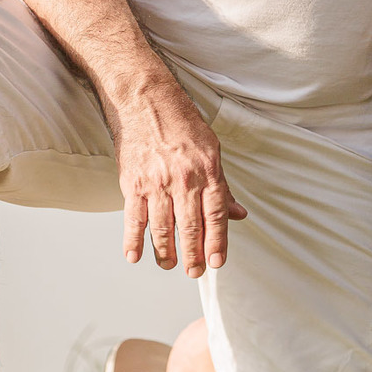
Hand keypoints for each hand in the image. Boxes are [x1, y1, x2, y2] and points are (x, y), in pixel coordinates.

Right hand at [109, 74, 246, 278]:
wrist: (145, 99)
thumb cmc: (181, 123)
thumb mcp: (211, 149)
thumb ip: (222, 185)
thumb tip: (239, 214)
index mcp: (207, 169)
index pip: (216, 214)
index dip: (217, 241)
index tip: (216, 262)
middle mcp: (183, 178)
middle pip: (190, 226)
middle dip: (193, 254)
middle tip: (194, 272)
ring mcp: (157, 182)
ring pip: (163, 228)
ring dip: (166, 252)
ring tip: (170, 265)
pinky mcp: (133, 182)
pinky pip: (134, 218)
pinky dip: (133, 240)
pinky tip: (135, 256)